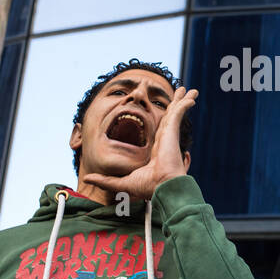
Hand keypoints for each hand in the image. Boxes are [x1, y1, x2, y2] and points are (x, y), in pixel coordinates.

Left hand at [82, 87, 197, 200]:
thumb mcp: (122, 182)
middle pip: (170, 117)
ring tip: (191, 90)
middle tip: (182, 94)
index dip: (162, 120)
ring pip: (176, 112)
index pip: (160, 130)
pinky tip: (192, 96)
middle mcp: (165, 140)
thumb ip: (105, 180)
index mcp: (156, 149)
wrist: (163, 187)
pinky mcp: (172, 131)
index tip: (166, 113)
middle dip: (176, 105)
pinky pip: (179, 112)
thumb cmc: (148, 187)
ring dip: (183, 100)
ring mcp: (169, 135)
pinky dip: (185, 103)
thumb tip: (87, 178)